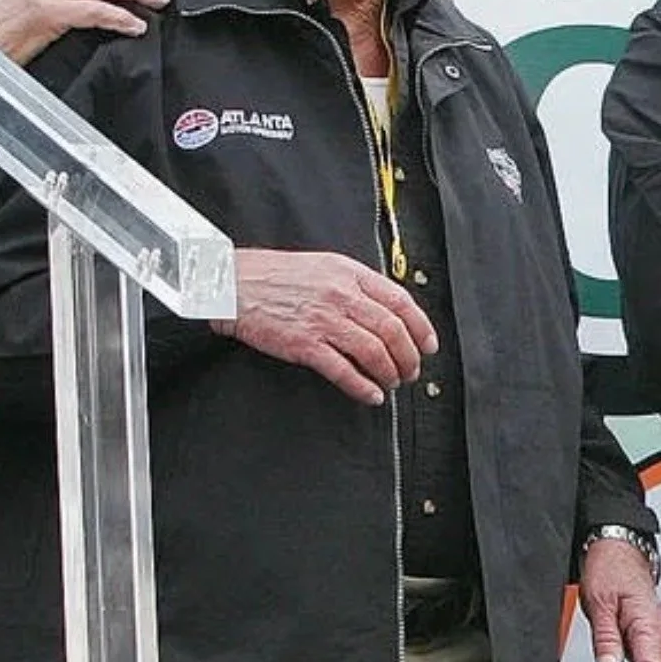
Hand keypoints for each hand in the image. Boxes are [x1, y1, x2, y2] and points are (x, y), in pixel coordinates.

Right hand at [211, 247, 438, 404]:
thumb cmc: (275, 276)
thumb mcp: (323, 266)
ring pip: (373, 351)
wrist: (233, 284)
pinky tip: (370, 394)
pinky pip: (343, 370)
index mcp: (349, 274)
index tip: (428, 345)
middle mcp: (341, 295)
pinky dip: (362, 386)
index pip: (400, 301)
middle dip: (408, 356)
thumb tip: (385, 310)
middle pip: (392, 330)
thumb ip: (355, 285)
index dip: (421, 327)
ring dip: (389, 372)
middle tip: (410, 370)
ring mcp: (323, 320)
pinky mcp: (305, 344)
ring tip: (391, 383)